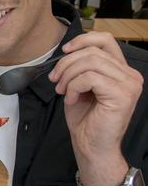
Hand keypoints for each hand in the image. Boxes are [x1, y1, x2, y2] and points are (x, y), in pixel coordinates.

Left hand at [49, 31, 143, 185]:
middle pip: (92, 52)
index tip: (64, 50)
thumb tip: (67, 51)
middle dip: (66, 63)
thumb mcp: (81, 85)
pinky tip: (71, 99)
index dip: (82, 40)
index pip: (105, 40)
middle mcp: (130, 75)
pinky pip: (89, 78)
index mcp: (122, 70)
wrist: (91, 145)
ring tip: (62, 90)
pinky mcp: (122, 95)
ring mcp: (129, 85)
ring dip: (68, 75)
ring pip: (89, 62)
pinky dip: (73, 87)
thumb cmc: (86, 118)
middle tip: (55, 80)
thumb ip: (82, 66)